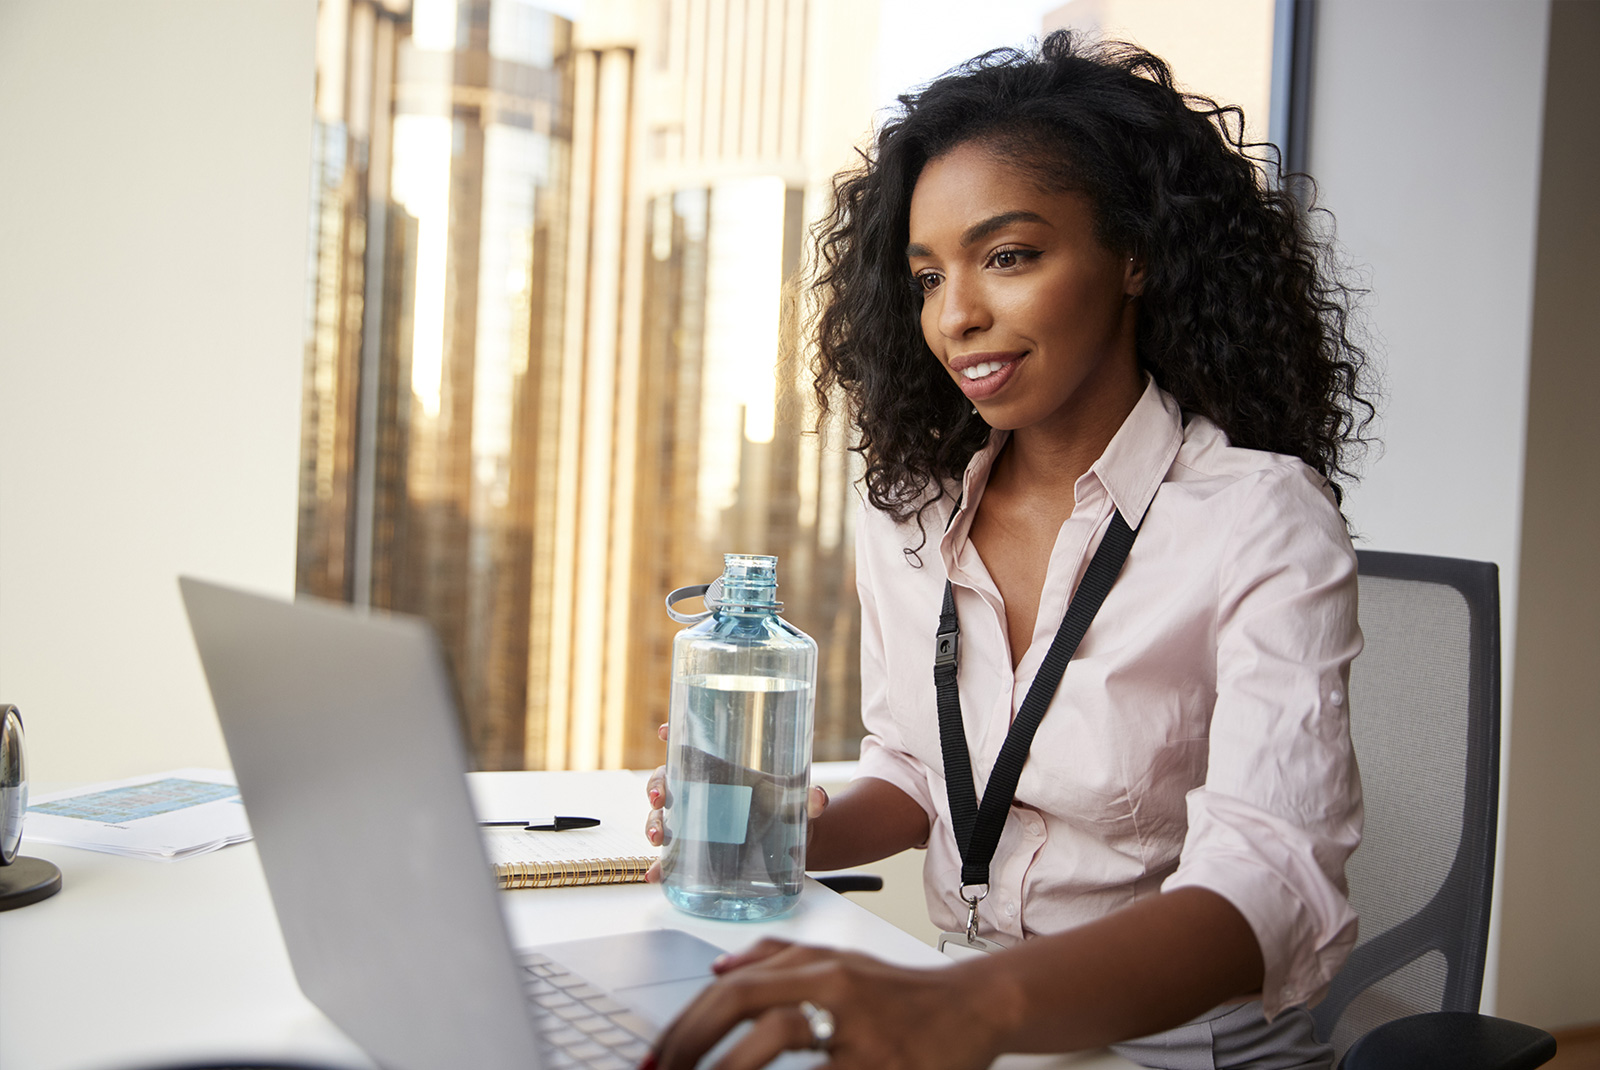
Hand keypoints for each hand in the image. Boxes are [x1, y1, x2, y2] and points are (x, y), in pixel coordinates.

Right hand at [642, 723, 828, 882]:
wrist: (788, 846)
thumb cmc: (785, 810)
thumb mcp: (795, 802)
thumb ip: (808, 800)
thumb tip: (818, 799)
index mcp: (718, 770)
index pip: (689, 745)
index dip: (674, 735)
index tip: (665, 730)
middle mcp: (698, 792)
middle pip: (664, 779)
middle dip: (655, 786)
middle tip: (659, 797)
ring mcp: (692, 822)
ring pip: (660, 816)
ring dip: (652, 825)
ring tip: (658, 838)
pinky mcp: (694, 851)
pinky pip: (669, 856)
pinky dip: (659, 866)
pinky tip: (655, 876)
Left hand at [645, 939, 1004, 1069]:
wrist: (974, 1008)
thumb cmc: (899, 994)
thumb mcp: (839, 962)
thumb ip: (777, 959)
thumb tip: (716, 970)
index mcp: (816, 965)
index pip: (733, 986)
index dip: (687, 1022)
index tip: (656, 1056)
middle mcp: (833, 988)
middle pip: (745, 1001)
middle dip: (693, 1043)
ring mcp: (860, 1028)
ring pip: (780, 1036)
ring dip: (730, 1067)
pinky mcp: (882, 1065)